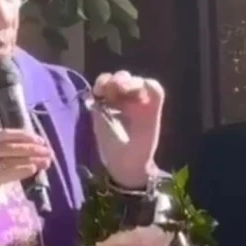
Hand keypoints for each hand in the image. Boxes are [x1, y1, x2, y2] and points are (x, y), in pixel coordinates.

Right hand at [0, 129, 50, 228]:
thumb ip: (7, 164)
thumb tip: (35, 159)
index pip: (5, 135)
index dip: (24, 136)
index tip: (42, 140)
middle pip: (8, 144)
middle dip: (31, 146)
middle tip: (49, 151)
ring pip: (6, 156)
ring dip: (29, 156)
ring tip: (45, 160)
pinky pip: (1, 173)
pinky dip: (18, 170)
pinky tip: (31, 169)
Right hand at [91, 70, 164, 188]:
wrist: (125, 165)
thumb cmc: (136, 156)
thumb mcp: (142, 146)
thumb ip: (139, 130)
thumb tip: (125, 110)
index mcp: (149, 108)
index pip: (151, 87)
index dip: (142, 85)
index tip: (129, 90)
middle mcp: (136, 100)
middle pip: (131, 80)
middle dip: (122, 80)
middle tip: (115, 87)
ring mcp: (119, 101)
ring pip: (113, 82)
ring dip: (107, 82)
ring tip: (100, 91)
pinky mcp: (103, 106)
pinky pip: (99, 91)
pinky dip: (96, 90)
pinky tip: (94, 96)